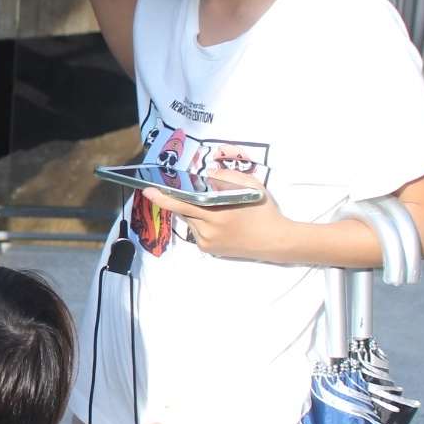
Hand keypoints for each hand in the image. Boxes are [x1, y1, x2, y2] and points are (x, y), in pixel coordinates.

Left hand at [140, 168, 296, 261]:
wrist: (275, 241)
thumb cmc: (264, 210)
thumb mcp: (251, 185)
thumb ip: (227, 176)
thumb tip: (208, 173)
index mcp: (218, 213)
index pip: (183, 203)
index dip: (163, 197)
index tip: (147, 190)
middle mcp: (208, 230)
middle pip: (184, 211)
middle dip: (181, 199)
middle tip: (179, 189)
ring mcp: (207, 242)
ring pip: (189, 221)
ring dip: (194, 211)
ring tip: (214, 208)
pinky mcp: (209, 250)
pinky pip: (196, 231)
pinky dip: (200, 222)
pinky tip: (217, 220)